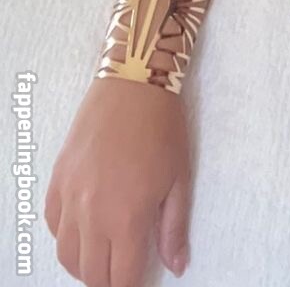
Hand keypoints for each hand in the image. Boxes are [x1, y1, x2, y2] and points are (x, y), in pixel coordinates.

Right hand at [45, 77, 191, 285]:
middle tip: (123, 273)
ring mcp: (70, 195)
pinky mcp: (58, 178)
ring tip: (103, 258)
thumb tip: (177, 267)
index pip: (120, 279)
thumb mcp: (178, 180)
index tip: (138, 284)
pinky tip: (84, 229)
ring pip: (66, 254)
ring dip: (83, 265)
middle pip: (90, 274)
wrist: (133, 82)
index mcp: (126, 217)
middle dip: (108, 281)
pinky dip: (65, 236)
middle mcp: (92, 213)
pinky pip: (52, 223)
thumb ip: (174, 229)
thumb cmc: (162, 128)